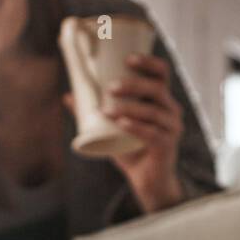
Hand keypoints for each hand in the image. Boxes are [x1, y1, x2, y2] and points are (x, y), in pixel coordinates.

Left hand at [66, 53, 185, 213]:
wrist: (145, 180)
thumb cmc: (129, 150)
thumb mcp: (110, 128)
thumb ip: (92, 113)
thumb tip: (67, 96)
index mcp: (161, 100)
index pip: (162, 73)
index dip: (148, 63)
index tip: (127, 59)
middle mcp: (171, 110)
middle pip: (157, 89)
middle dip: (134, 85)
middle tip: (109, 87)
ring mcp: (171, 128)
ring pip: (153, 112)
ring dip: (129, 108)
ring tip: (107, 109)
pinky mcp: (167, 146)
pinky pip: (152, 133)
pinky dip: (135, 127)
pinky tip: (122, 123)